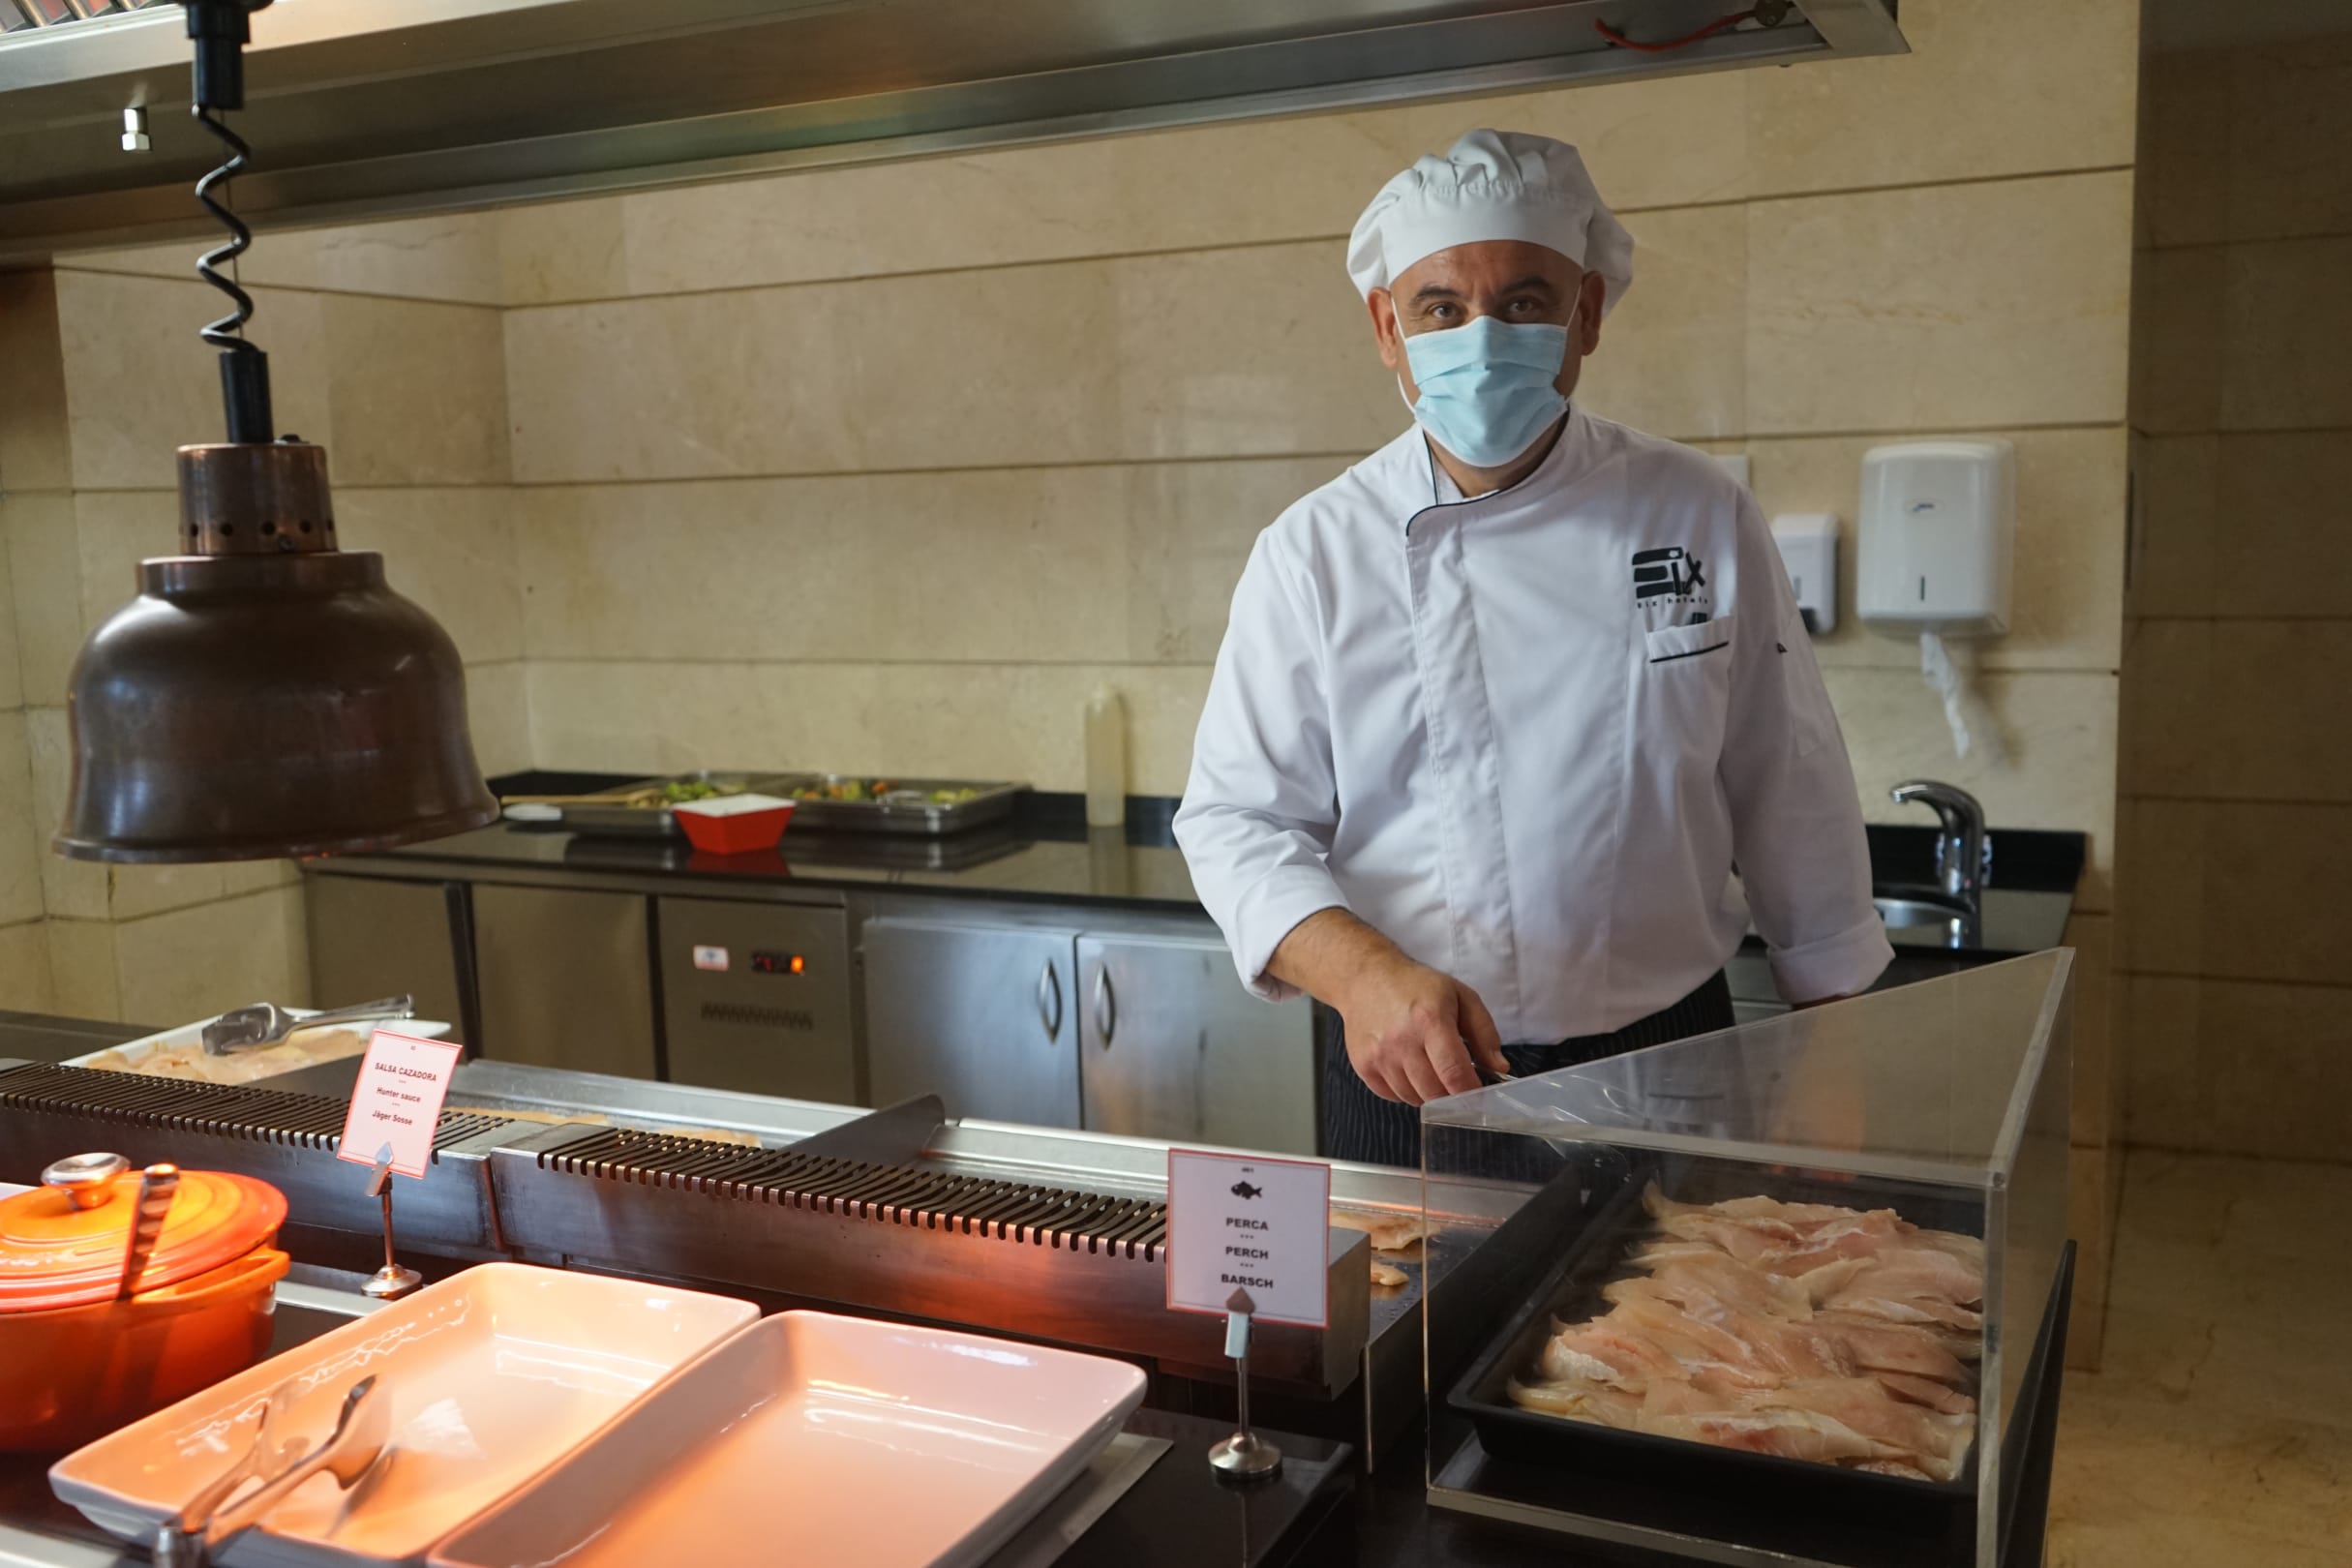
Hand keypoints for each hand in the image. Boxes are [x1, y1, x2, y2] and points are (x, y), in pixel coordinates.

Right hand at [1335, 953, 1508, 1105]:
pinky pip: (1393, 1096)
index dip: (1471, 1092)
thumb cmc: (1416, 986)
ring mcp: (1379, 1056)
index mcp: (1430, 1020)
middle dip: (1451, 1093)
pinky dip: (1406, 1090)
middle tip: (1455, 1077)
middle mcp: (1401, 1041)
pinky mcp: (1363, 1065)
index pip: (1454, 1074)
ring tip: (1429, 1066)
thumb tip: (1498, 1068)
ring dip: (1428, 1092)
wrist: (1366, 978)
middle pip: (1435, 1093)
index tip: (1480, 1095)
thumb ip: (1484, 1033)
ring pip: (1414, 1098)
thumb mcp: (1460, 997)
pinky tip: (1408, 1067)